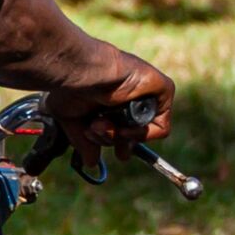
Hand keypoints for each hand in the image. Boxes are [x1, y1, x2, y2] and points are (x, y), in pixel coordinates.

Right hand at [48, 50, 175, 161]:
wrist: (82, 71)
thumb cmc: (71, 88)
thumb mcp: (71, 119)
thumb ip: (83, 141)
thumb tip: (91, 163)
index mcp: (111, 102)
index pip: (121, 131)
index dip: (116, 143)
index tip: (107, 149)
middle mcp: (129, 99)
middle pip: (131, 137)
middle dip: (114, 141)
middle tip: (103, 132)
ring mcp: (147, 95)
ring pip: (143, 133)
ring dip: (122, 137)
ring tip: (105, 125)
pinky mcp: (163, 90)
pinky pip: (161, 127)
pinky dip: (144, 134)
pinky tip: (125, 127)